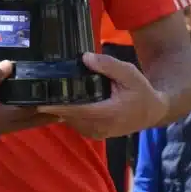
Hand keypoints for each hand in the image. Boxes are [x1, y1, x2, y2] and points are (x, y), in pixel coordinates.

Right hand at [0, 61, 58, 146]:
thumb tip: (13, 65)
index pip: (28, 113)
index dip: (45, 109)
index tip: (61, 104)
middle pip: (26, 124)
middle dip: (43, 118)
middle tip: (63, 111)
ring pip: (14, 126)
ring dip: (26, 118)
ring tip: (40, 108)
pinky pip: (2, 127)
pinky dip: (11, 119)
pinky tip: (8, 110)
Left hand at [38, 53, 169, 139]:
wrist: (152, 111)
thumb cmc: (141, 91)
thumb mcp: (129, 73)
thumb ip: (108, 65)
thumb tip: (85, 58)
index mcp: (108, 114)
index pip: (77, 111)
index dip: (58, 107)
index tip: (40, 101)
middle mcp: (100, 127)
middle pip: (70, 117)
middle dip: (54, 106)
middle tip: (38, 90)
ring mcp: (97, 133)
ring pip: (71, 122)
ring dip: (59, 110)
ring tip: (45, 94)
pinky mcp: (95, 133)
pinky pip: (76, 124)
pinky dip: (67, 114)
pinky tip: (60, 101)